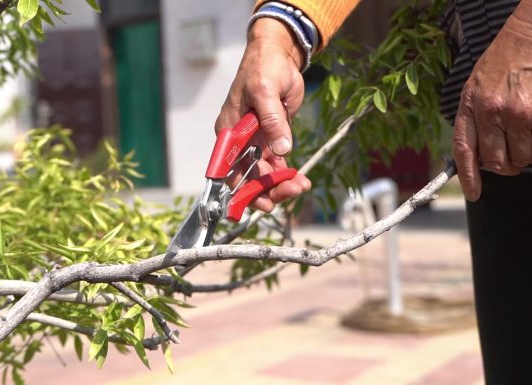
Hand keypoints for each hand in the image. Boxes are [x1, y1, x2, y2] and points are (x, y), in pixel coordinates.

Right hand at [216, 18, 311, 211]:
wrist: (278, 55)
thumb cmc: (263, 68)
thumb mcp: (265, 91)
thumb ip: (272, 121)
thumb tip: (281, 150)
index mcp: (229, 133)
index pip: (229, 170)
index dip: (242, 191)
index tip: (261, 204)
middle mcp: (239, 142)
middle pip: (248, 178)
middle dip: (269, 189)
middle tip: (293, 191)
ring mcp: (255, 142)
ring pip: (264, 175)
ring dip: (281, 184)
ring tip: (302, 185)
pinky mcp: (271, 139)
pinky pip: (277, 165)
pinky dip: (287, 175)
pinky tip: (301, 179)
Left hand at [453, 0, 531, 200]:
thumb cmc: (512, 55)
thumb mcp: (480, 82)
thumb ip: (477, 114)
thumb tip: (482, 151)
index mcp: (470, 103)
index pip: (463, 149)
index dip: (467, 176)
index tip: (473, 193)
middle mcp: (491, 111)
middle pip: (495, 161)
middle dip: (505, 164)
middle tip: (514, 153)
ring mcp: (518, 114)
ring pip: (521, 159)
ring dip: (527, 155)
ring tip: (531, 132)